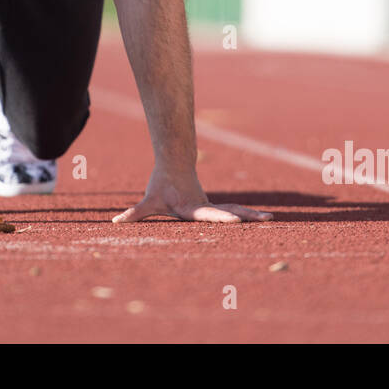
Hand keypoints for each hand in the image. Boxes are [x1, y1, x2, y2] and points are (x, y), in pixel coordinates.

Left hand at [112, 167, 272, 222]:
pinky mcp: (215, 206)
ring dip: (253, 214)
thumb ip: (134, 213)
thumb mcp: (148, 201)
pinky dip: (248, 214)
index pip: (208, 215)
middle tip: (267, 219)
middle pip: (230, 211)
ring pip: (236, 209)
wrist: (174, 166)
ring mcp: (213, 205)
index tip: (235, 221)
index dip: (221, 219)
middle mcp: (206, 206)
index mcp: (192, 208)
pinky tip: (264, 219)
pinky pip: (235, 210)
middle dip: (248, 216)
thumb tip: (116, 221)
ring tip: (272, 219)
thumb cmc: (161, 186)